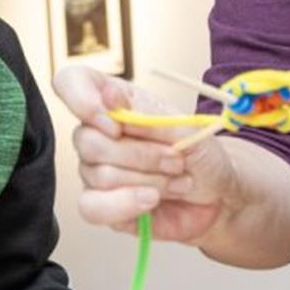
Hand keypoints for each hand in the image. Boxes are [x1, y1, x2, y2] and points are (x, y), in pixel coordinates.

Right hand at [53, 64, 239, 244]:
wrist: (219, 194)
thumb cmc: (201, 154)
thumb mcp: (186, 126)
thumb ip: (145, 114)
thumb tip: (109, 97)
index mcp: (114, 101)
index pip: (70, 82)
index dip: (81, 99)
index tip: (115, 122)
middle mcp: (98, 134)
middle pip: (88, 141)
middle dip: (141, 154)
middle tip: (175, 158)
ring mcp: (96, 171)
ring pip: (100, 175)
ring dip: (148, 179)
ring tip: (176, 179)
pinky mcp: (102, 206)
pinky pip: (93, 207)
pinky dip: (127, 203)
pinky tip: (152, 199)